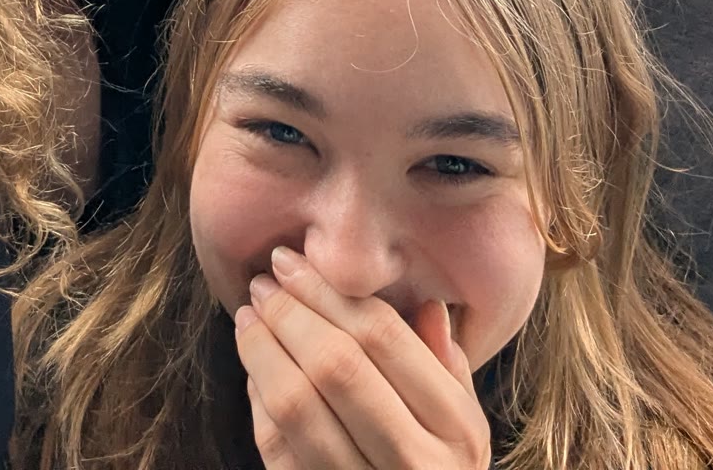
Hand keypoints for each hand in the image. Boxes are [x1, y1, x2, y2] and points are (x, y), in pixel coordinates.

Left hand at [234, 245, 490, 469]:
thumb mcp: (463, 428)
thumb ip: (446, 365)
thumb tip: (424, 302)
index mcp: (456, 430)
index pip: (383, 337)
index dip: (330, 291)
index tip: (293, 262)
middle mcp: (416, 464)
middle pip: (337, 365)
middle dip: (292, 312)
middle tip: (264, 280)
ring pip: (296, 406)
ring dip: (263, 351)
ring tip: (249, 316)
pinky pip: (277, 450)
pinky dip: (257, 402)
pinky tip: (253, 369)